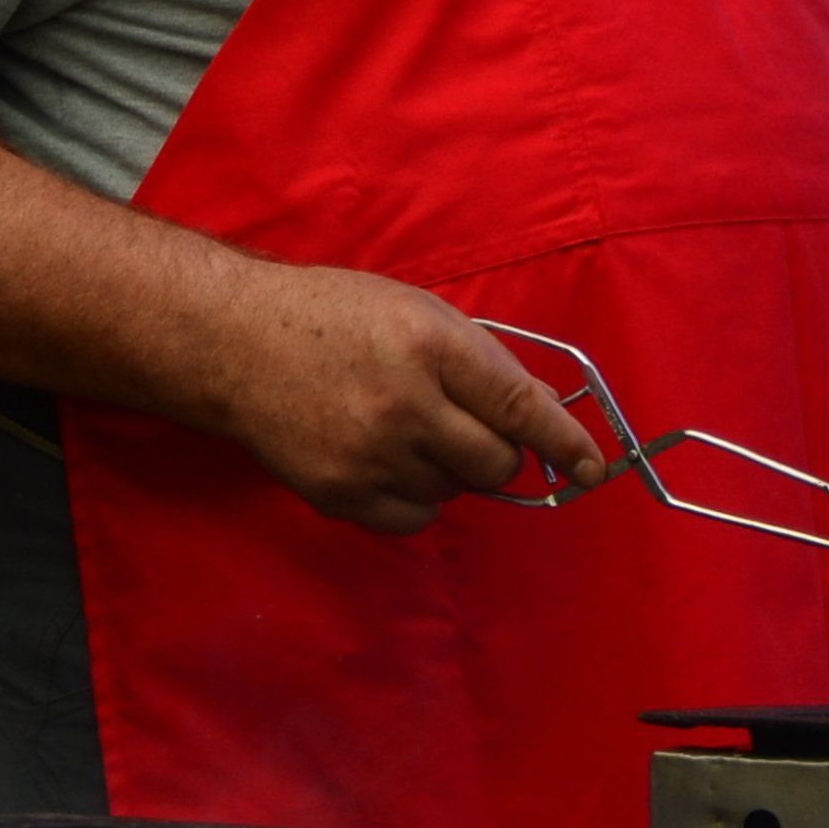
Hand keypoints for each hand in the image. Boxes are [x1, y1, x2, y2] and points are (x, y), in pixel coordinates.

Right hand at [214, 268, 608, 532]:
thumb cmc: (333, 315)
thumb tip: (531, 418)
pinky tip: (388, 461)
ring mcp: (371, 455)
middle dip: (497, 452)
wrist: (236, 343)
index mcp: (431, 344)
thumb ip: (474, 361)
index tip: (592, 466)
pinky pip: (416, 517)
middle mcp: (406, 403)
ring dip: (450, 470)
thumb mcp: (413, 310)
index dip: (565, 441)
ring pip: (457, 492)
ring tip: (406, 431)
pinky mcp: (342, 494)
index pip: (519, 406)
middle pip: (496, 463)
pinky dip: (417, 497)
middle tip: (466, 428)